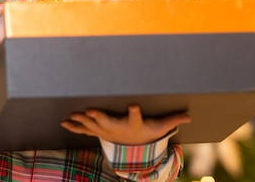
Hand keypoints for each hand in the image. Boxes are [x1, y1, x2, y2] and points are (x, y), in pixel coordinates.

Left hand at [60, 105, 190, 144]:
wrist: (133, 150)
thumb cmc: (147, 133)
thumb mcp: (160, 127)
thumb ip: (173, 120)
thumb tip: (190, 116)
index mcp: (134, 125)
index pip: (136, 118)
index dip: (135, 112)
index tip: (134, 105)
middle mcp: (118, 129)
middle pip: (108, 122)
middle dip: (98, 116)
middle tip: (90, 110)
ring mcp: (107, 132)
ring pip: (93, 125)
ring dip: (83, 121)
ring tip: (73, 115)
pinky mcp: (100, 131)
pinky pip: (85, 130)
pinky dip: (75, 127)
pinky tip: (65, 122)